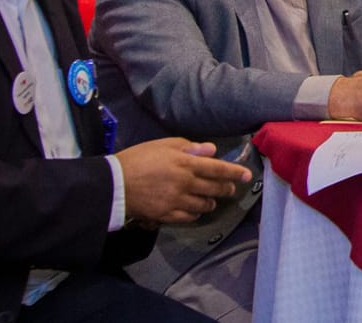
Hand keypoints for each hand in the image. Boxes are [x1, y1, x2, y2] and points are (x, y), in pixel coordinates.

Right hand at [116, 138, 248, 223]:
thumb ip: (189, 147)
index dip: (234, 173)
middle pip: (214, 188)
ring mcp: (178, 201)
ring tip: (212, 200)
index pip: (218, 169)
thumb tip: (211, 150)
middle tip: (231, 189)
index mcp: (186, 163)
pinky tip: (195, 210)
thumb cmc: (139, 158)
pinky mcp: (168, 215)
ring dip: (211, 202)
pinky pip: (189, 217)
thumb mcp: (164, 145)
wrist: (115, 183)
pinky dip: (195, 213)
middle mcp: (186, 183)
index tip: (247, 176)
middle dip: (226, 189)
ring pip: (204, 204)